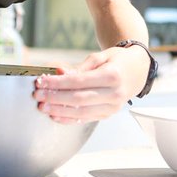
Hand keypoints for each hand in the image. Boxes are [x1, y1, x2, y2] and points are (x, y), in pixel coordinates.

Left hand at [32, 45, 150, 123]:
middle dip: (55, 98)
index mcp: (112, 76)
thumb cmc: (118, 61)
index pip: (79, 81)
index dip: (58, 83)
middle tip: (38, 95)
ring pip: (81, 112)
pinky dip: (69, 119)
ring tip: (43, 106)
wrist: (138, 71)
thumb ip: (79, 67)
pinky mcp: (108, 114)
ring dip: (59, 111)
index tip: (42, 81)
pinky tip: (55, 115)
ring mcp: (112, 107)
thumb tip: (58, 72)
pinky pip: (86, 119)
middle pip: (78, 99)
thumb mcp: (101, 57)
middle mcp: (114, 94)